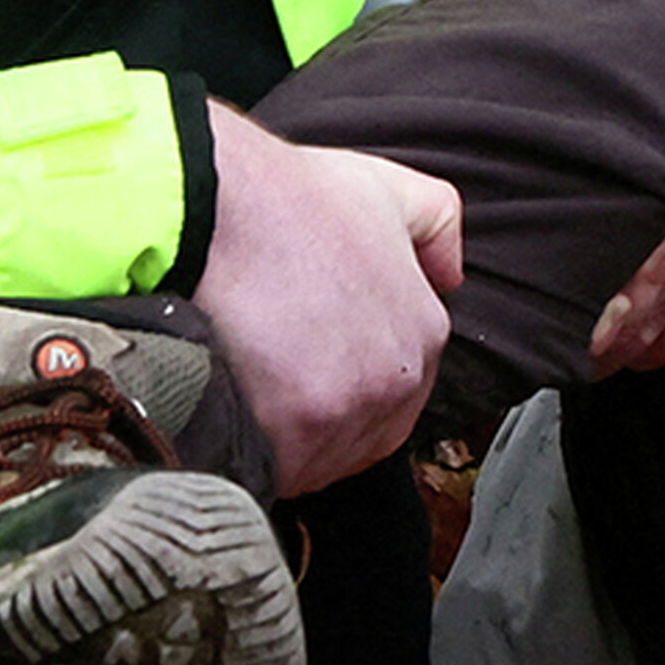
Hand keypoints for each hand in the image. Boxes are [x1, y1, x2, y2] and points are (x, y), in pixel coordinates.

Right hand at [196, 105, 463, 494]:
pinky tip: (233, 413)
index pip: (399, 390)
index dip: (350, 378)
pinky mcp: (288, 443)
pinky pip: (274, 474)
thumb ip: (438, 229)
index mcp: (423, 333)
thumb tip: (450, 277)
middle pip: (362, 433)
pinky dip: (255, 455)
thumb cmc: (291, 201)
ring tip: (250, 391)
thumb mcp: (388, 191)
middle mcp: (394, 381)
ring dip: (289, 442)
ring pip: (318, 460)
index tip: (312, 362)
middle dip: (326, 416)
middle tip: (277, 380)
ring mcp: (342, 416)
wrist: (214, 212)